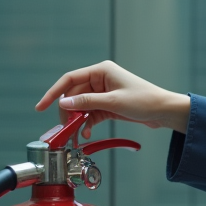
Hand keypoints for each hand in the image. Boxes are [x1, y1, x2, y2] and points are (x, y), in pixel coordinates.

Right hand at [35, 60, 190, 137]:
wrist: (165, 111)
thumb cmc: (145, 100)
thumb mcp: (113, 102)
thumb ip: (87, 102)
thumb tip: (63, 103)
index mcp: (101, 71)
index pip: (70, 79)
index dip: (54, 93)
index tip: (41, 106)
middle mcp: (101, 80)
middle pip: (74, 95)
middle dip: (68, 112)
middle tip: (65, 128)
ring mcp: (104, 93)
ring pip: (81, 106)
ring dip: (77, 120)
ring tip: (75, 134)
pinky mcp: (108, 106)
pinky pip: (90, 114)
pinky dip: (86, 123)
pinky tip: (86, 133)